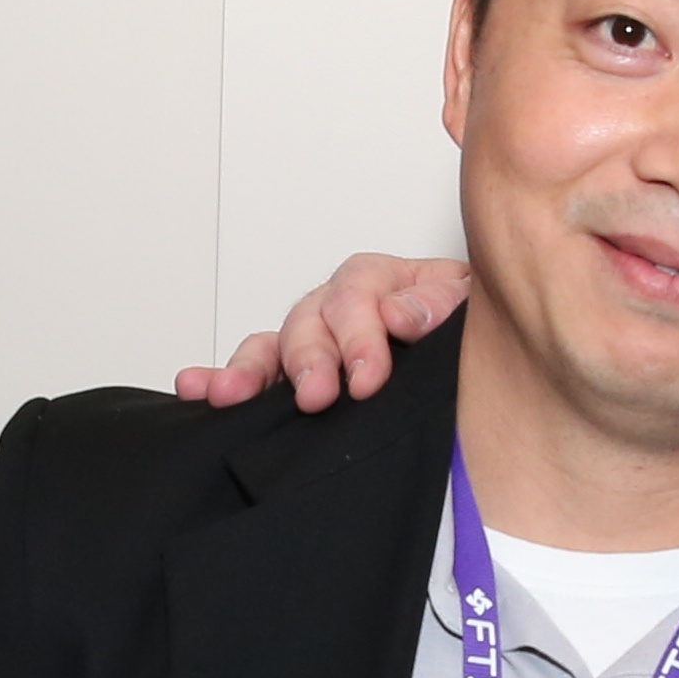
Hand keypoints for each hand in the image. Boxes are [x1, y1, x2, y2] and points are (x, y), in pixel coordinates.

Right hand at [171, 255, 471, 411]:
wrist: (481, 362)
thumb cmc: (468, 329)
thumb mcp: (471, 306)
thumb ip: (442, 303)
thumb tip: (401, 314)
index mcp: (383, 282)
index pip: (359, 294)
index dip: (360, 337)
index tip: (368, 379)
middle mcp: (340, 307)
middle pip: (310, 319)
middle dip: (310, 360)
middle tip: (317, 395)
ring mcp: (314, 341)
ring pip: (274, 345)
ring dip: (251, 369)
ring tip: (234, 394)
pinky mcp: (296, 377)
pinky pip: (254, 372)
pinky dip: (222, 378)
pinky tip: (197, 388)